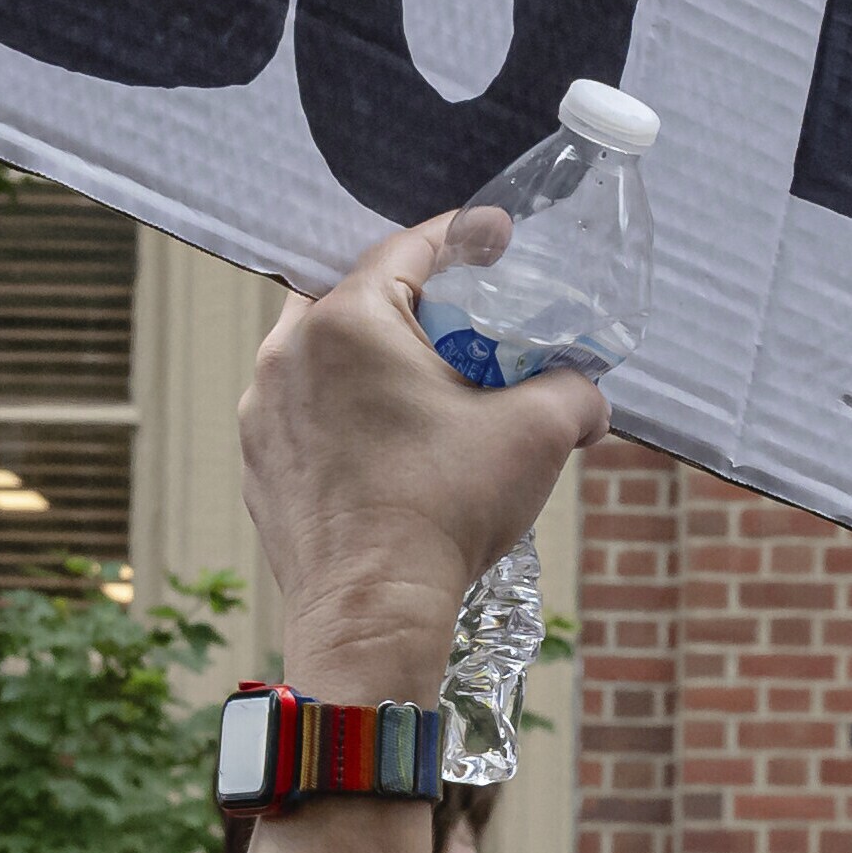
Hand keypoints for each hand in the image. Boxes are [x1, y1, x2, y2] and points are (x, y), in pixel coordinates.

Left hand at [239, 214, 603, 694]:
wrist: (371, 614)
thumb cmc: (443, 515)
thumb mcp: (535, 436)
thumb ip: (574, 392)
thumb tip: (591, 398)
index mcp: (347, 321)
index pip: (408, 249)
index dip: (463, 238)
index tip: (497, 239)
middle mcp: (288, 353)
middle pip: (358, 296)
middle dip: (415, 302)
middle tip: (466, 323)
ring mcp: (264, 410)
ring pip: (326, 355)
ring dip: (377, 359)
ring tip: (431, 390)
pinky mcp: (260, 462)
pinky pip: (308, 411)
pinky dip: (348, 413)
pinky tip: (393, 445)